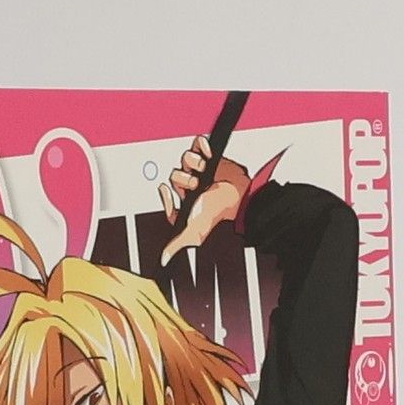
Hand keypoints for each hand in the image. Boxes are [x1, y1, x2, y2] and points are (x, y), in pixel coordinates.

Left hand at [159, 135, 247, 262]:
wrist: (240, 193)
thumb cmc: (218, 210)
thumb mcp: (194, 231)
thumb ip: (177, 244)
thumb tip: (164, 260)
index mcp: (184, 203)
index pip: (166, 197)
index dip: (165, 195)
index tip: (165, 190)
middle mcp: (190, 187)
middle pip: (174, 175)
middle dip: (183, 179)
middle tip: (195, 185)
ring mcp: (199, 171)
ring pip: (184, 160)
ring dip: (192, 164)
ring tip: (203, 170)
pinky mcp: (209, 157)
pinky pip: (197, 144)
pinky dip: (200, 146)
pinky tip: (207, 154)